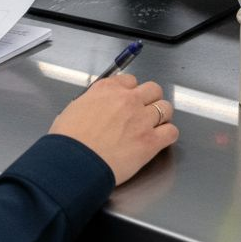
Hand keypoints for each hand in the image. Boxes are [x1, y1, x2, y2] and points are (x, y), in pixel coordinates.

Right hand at [49, 74, 177, 184]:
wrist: (75, 161)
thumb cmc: (68, 140)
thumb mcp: (74, 108)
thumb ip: (92, 102)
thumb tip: (95, 108)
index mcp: (107, 89)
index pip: (130, 80)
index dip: (131, 92)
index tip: (128, 101)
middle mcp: (128, 99)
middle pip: (153, 89)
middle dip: (150, 100)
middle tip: (144, 113)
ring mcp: (141, 119)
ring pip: (166, 108)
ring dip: (162, 116)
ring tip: (154, 127)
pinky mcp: (150, 141)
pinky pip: (172, 132)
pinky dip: (168, 135)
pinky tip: (160, 140)